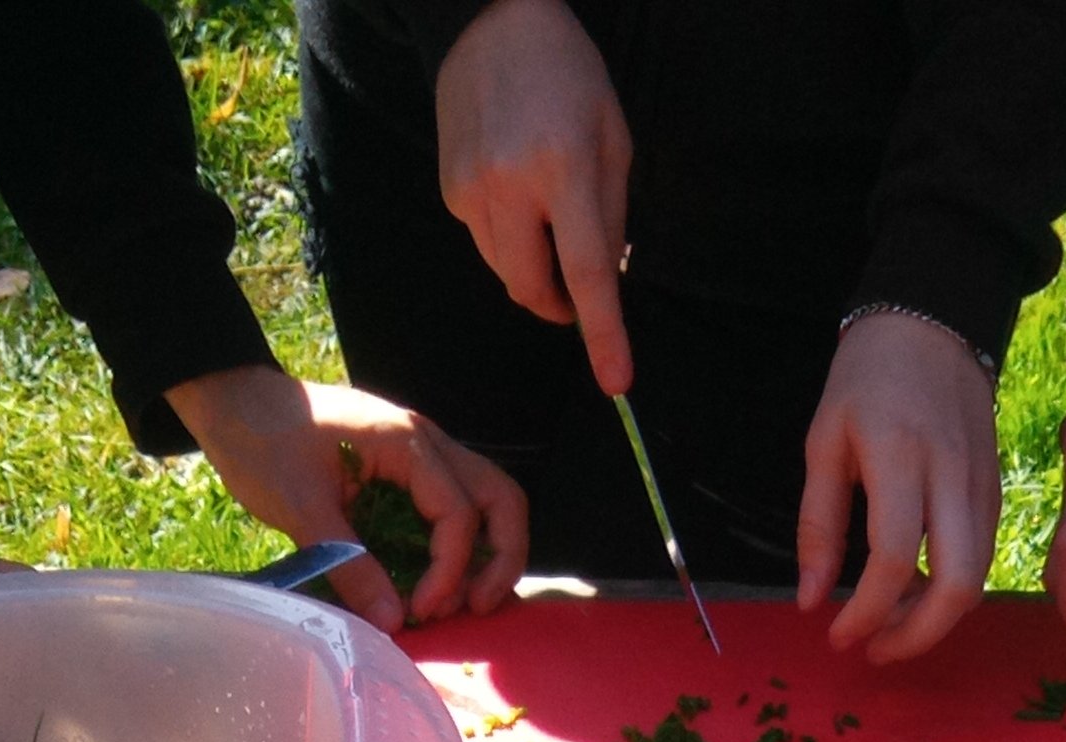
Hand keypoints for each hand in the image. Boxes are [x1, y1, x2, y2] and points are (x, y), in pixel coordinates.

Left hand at [166, 367, 527, 631]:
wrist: (235, 401)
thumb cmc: (262, 442)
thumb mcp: (300, 508)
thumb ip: (349, 565)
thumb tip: (392, 622)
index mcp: (408, 444)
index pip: (459, 515)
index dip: (448, 571)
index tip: (418, 610)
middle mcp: (430, 444)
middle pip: (501, 499)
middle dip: (502, 557)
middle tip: (477, 606)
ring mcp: (424, 454)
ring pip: (489, 499)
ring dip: (489, 551)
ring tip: (465, 601)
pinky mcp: (409, 469)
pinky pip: (458, 505)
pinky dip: (463, 544)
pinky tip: (444, 580)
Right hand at [435, 0, 632, 394]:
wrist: (490, 24)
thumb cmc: (569, 76)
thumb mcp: (612, 137)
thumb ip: (612, 216)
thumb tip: (606, 281)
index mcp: (563, 169)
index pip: (586, 272)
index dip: (603, 333)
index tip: (616, 382)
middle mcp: (508, 186)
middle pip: (533, 289)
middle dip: (561, 307)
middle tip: (580, 295)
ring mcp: (470, 190)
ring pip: (508, 272)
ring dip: (536, 272)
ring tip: (551, 221)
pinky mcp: (449, 190)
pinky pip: (487, 242)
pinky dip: (511, 238)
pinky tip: (519, 192)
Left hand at [797, 313, 999, 662]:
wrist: (933, 325)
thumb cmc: (866, 380)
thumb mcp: (824, 444)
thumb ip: (818, 526)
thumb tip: (812, 601)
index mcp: (899, 460)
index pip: (892, 560)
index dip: (866, 613)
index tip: (836, 635)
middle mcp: (952, 478)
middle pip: (958, 586)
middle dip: (917, 636)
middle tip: (874, 650)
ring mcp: (983, 485)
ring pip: (978, 577)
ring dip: (934, 617)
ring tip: (887, 621)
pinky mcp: (997, 489)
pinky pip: (982, 554)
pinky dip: (951, 586)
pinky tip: (913, 587)